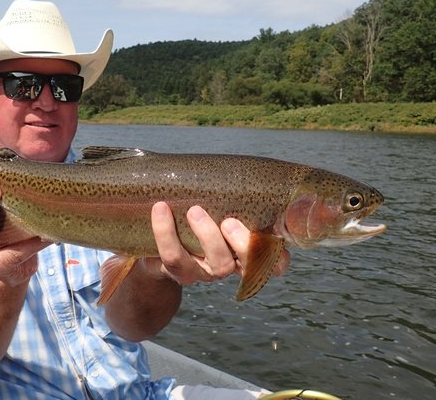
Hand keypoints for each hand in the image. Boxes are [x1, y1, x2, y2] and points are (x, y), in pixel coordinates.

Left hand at [147, 202, 289, 285]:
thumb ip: (226, 189)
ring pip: (217, 264)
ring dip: (208, 236)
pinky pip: (174, 257)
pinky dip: (166, 232)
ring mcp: (208, 270)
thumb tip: (231, 164)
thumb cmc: (193, 211)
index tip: (273, 232)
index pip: (276, 262)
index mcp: (247, 246)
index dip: (280, 256)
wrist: (155, 241)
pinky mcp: (181, 272)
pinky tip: (160, 209)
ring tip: (194, 210)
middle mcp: (233, 263)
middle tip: (229, 221)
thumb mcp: (213, 201)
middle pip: (251, 265)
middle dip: (243, 244)